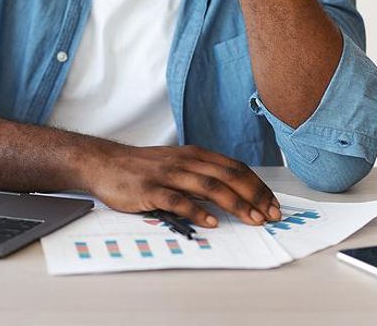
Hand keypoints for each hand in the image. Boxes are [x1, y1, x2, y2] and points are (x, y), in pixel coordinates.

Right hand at [84, 142, 281, 226]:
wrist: (103, 162)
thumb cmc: (142, 168)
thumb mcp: (176, 163)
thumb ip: (201, 175)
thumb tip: (232, 194)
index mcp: (194, 155)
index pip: (235, 168)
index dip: (257, 186)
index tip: (273, 204)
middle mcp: (185, 161)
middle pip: (228, 176)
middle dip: (254, 196)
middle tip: (270, 216)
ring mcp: (168, 174)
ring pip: (209, 187)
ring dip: (235, 204)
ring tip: (252, 220)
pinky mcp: (150, 189)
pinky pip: (178, 200)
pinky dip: (197, 211)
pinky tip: (211, 222)